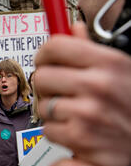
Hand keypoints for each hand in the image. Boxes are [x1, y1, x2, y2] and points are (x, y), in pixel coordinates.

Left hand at [34, 22, 130, 165]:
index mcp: (108, 63)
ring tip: (75, 114)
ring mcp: (87, 112)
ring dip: (54, 112)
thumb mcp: (122, 70)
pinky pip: (48, 130)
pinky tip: (78, 131)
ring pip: (43, 105)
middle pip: (41, 76)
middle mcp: (97, 85)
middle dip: (47, 86)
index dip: (45, 55)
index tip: (46, 62)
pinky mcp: (80, 138)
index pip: (55, 46)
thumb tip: (73, 28)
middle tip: (62, 93)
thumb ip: (93, 50)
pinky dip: (59, 133)